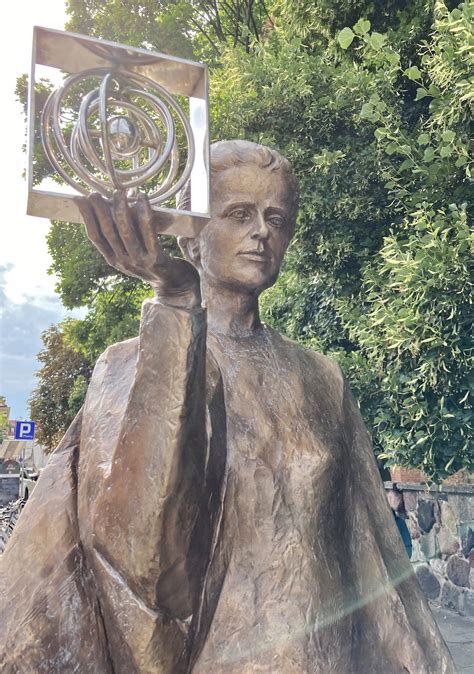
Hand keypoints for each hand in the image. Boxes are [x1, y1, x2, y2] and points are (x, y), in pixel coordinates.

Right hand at [76, 192, 200, 309]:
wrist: (173, 283)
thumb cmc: (151, 261)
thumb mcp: (131, 252)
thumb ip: (121, 236)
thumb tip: (109, 206)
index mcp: (113, 259)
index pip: (95, 237)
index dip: (86, 217)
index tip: (80, 199)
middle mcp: (123, 261)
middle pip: (108, 232)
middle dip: (100, 210)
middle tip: (96, 193)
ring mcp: (138, 261)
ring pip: (125, 231)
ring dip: (120, 209)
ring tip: (119, 193)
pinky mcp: (155, 258)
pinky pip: (148, 232)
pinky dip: (144, 213)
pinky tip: (142, 199)